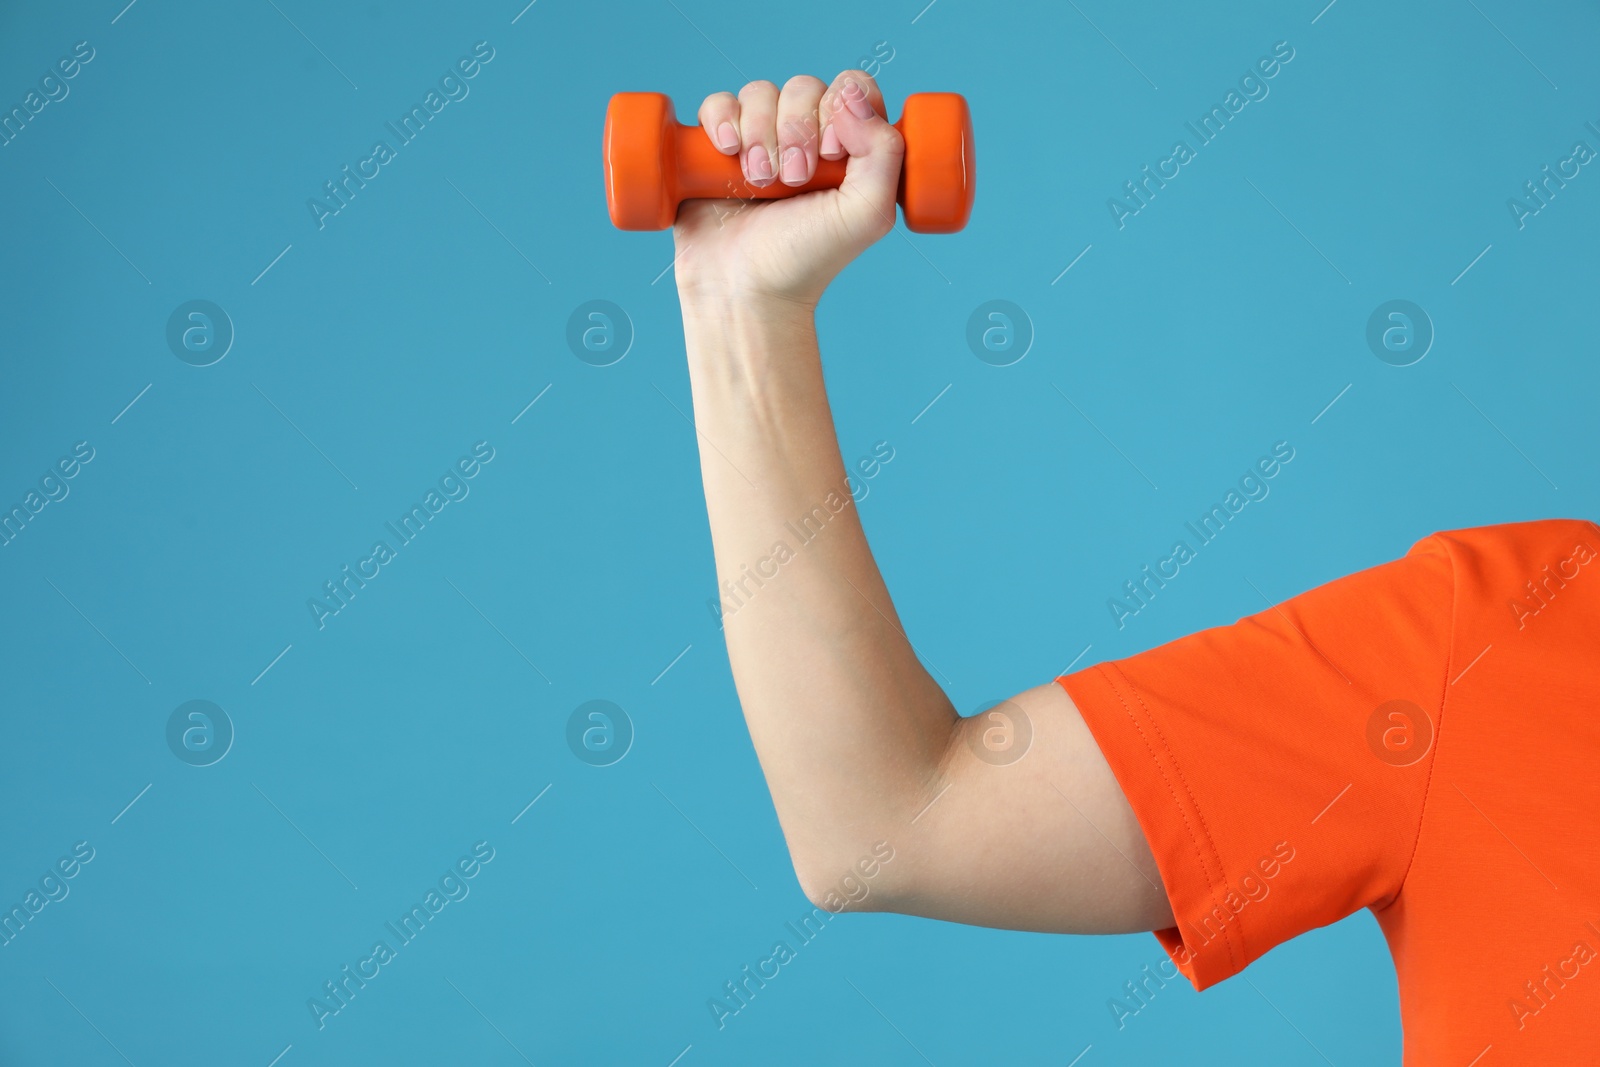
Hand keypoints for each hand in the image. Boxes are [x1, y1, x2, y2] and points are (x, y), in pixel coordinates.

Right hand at [672, 71, 904, 309]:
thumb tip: (852, 98)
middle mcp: (806, 139)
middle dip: (797, 130)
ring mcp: (760, 141)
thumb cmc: (807, 260)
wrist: (744, 290)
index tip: (833, 154)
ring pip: (760, 92)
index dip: (842, 107)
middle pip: (804, 87)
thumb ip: (884, 153)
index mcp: (849, 149)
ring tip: (759, 183)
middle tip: (793, 180)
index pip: (852, 89)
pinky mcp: (717, 148)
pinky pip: (719, 103)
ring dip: (760, 132)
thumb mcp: (867, 215)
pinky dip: (722, 119)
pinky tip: (728, 151)